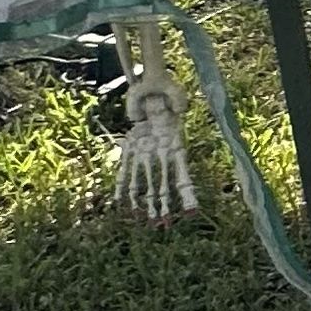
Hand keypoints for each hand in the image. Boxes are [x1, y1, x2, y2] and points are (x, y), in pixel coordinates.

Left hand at [112, 85, 200, 219]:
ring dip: (142, 201)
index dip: (187, 192)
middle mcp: (161, 151)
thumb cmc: (163, 86)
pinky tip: (118, 203)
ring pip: (144, 182)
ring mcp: (145, 151)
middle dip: (163, 205)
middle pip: (163, 184)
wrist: (149, 85)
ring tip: (141, 221)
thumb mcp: (173, 91)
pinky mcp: (130, 147)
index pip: (182, 172)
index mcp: (175, 142)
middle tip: (163, 225)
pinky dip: (122, 187)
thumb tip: (176, 108)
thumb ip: (176, 100)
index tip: (191, 211)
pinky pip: (125, 170)